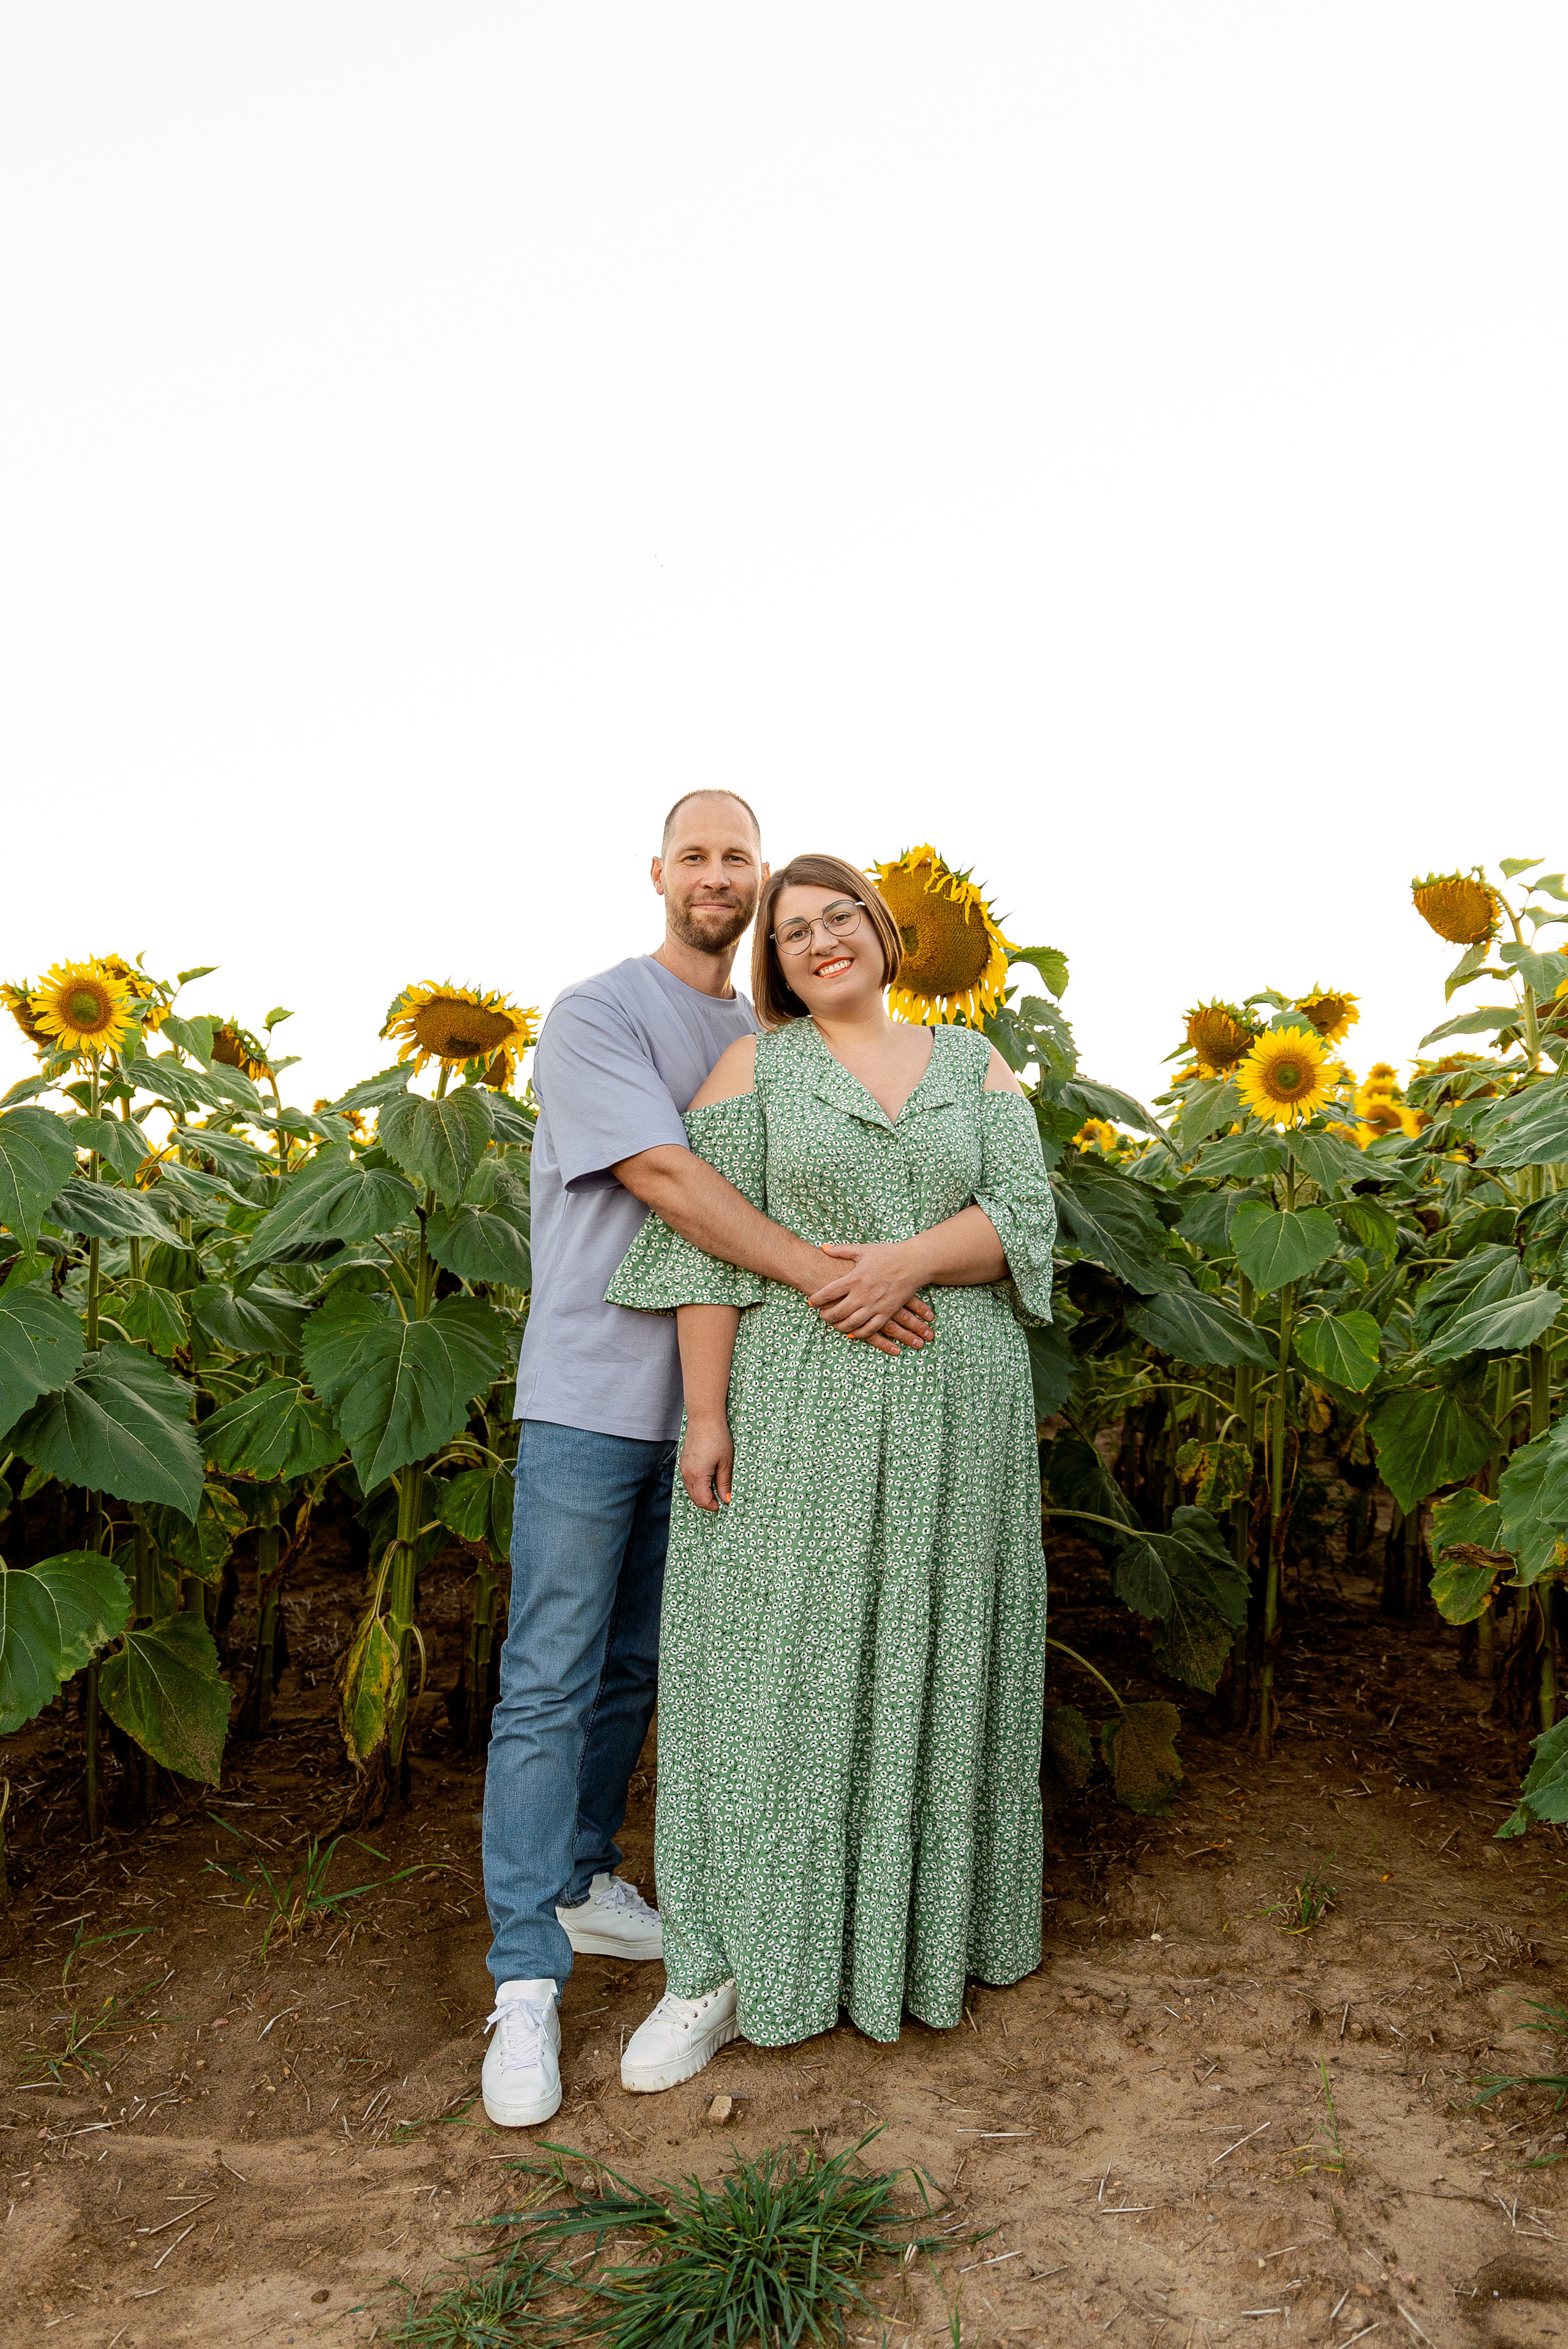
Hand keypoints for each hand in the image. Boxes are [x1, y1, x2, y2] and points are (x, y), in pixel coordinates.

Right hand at [681, 1413, 732, 1510]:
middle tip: (720, 1499)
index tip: (722, 1504)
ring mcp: (683, 1467)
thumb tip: (726, 1499)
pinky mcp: (683, 1462)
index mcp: (698, 1475)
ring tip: (715, 1489)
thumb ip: (724, 1483)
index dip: (712, 1506)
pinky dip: (697, 1485)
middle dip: (707, 1502)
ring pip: (690, 1490)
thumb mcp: (726, 1462)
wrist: (704, 1419)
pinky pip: (688, 1480)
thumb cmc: (717, 1438)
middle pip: (695, 1498)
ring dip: (702, 1494)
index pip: (702, 1500)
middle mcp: (687, 1473)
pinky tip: (708, 1479)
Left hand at [809, 1242, 933, 1342]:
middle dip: (826, 1316)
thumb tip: (823, 1248)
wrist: (914, 1263)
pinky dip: (859, 1333)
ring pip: (851, 1324)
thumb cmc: (888, 1254)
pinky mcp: (887, 1312)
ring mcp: (875, 1306)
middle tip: (822, 1315)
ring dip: (840, 1326)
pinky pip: (870, 1329)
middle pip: (837, 1312)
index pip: (828, 1293)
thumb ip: (842, 1250)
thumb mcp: (864, 1250)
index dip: (816, 1299)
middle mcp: (862, 1294)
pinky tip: (853, 1332)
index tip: (811, 1302)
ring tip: (835, 1324)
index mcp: (854, 1278)